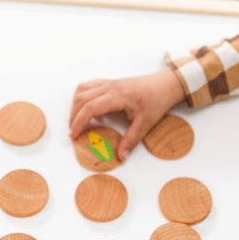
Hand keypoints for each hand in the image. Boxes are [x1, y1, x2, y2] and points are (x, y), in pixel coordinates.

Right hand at [68, 69, 183, 160]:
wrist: (165, 85)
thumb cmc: (156, 101)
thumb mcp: (146, 123)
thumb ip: (131, 140)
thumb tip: (121, 156)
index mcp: (118, 96)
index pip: (90, 107)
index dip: (79, 121)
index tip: (73, 134)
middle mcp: (110, 87)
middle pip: (82, 98)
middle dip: (73, 116)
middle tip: (73, 131)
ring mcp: (109, 83)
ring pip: (82, 90)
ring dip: (75, 105)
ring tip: (77, 120)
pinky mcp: (110, 83)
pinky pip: (89, 86)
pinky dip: (82, 96)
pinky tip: (85, 107)